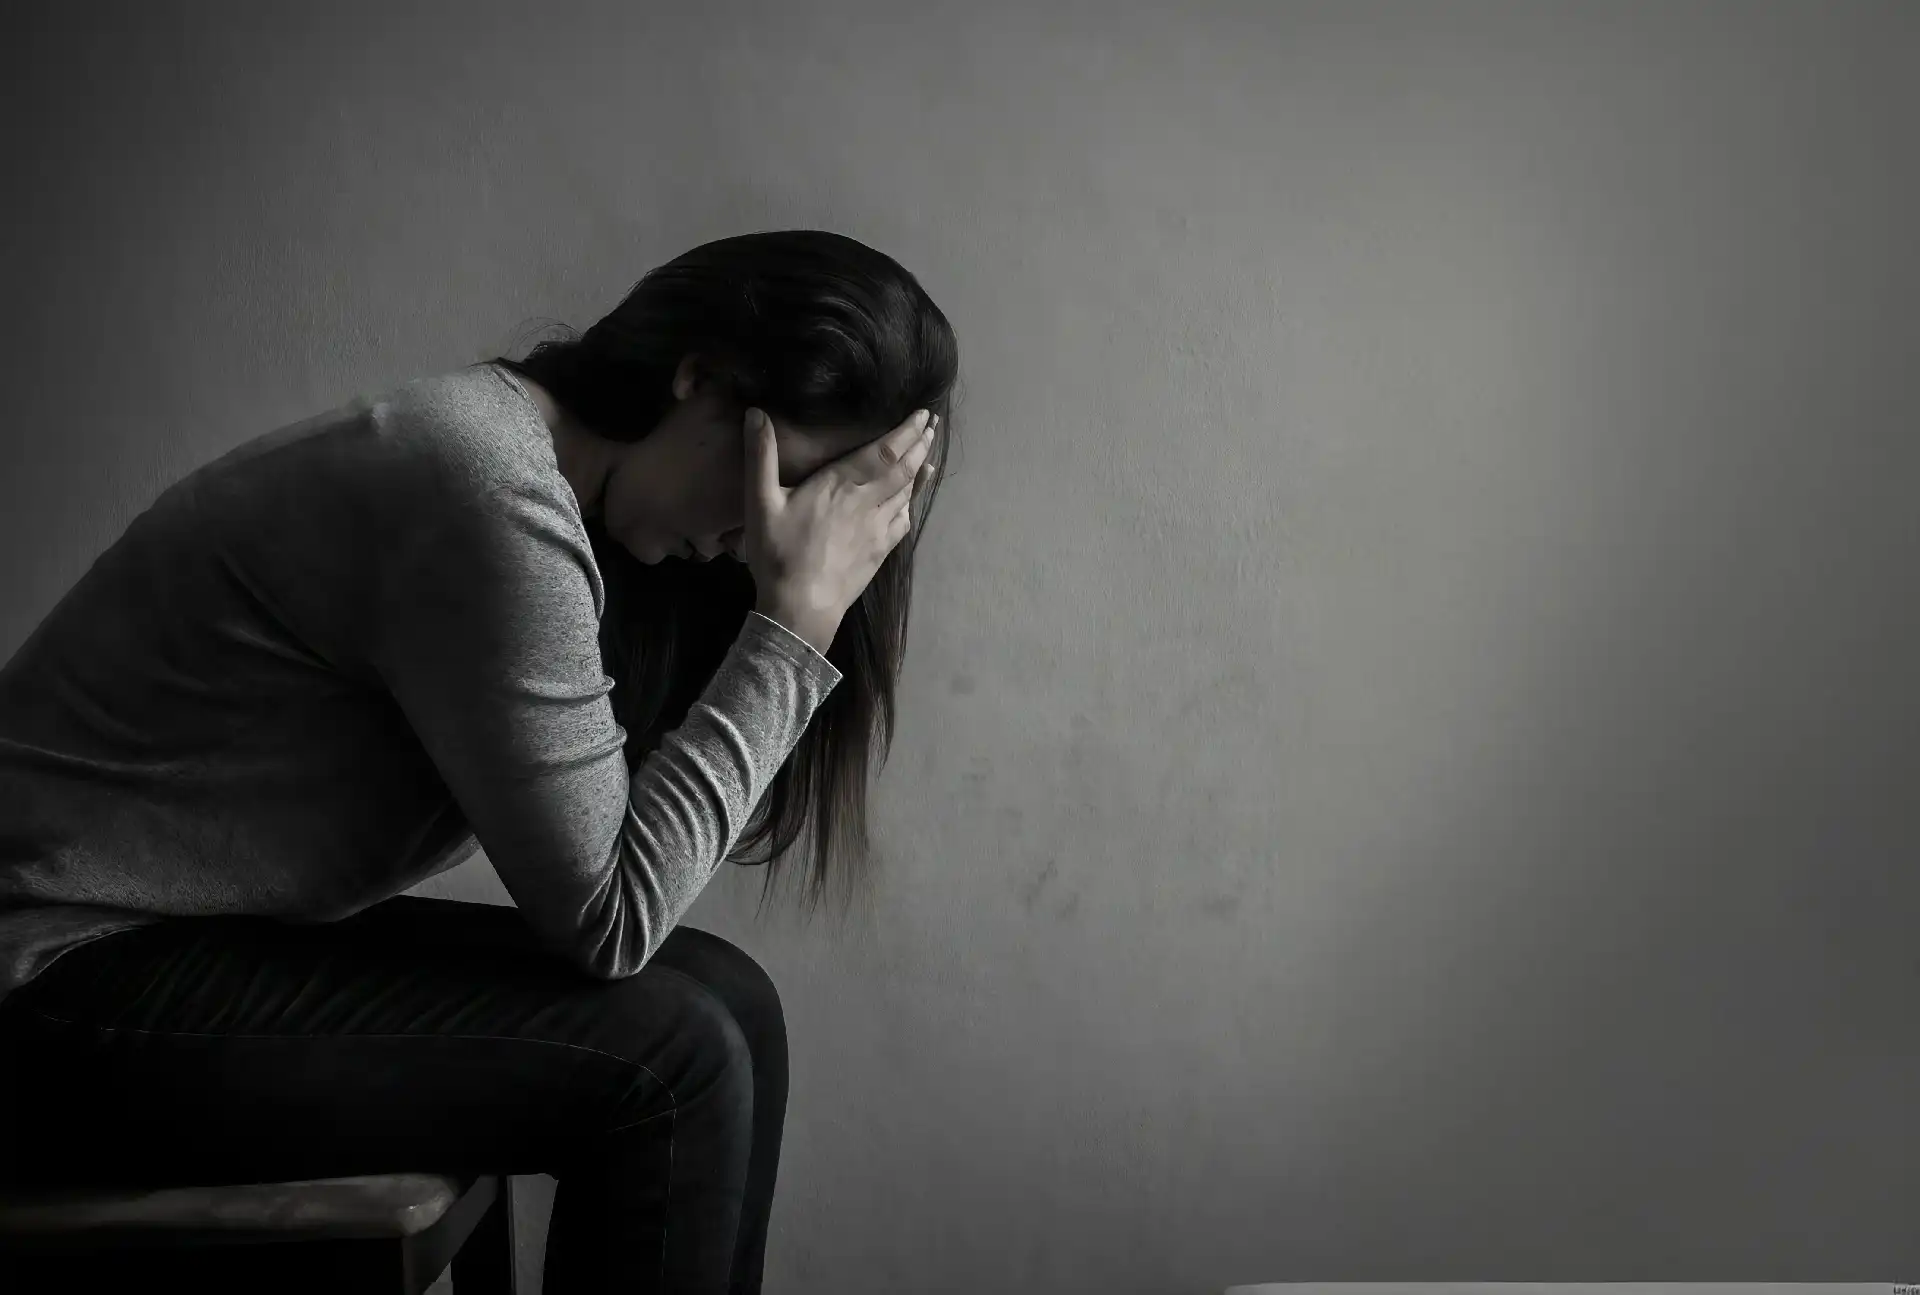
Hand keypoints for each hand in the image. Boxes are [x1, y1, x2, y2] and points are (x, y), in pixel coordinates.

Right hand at [741, 405, 937, 652]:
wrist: (802, 608)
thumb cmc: (779, 554)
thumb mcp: (760, 503)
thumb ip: (760, 457)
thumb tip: (757, 414)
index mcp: (840, 483)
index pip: (884, 450)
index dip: (906, 430)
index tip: (922, 414)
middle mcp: (866, 501)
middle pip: (903, 467)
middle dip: (920, 443)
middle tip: (933, 425)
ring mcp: (877, 528)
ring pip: (907, 492)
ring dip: (919, 468)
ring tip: (928, 452)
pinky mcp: (880, 551)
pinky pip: (903, 520)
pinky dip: (913, 502)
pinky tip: (914, 497)